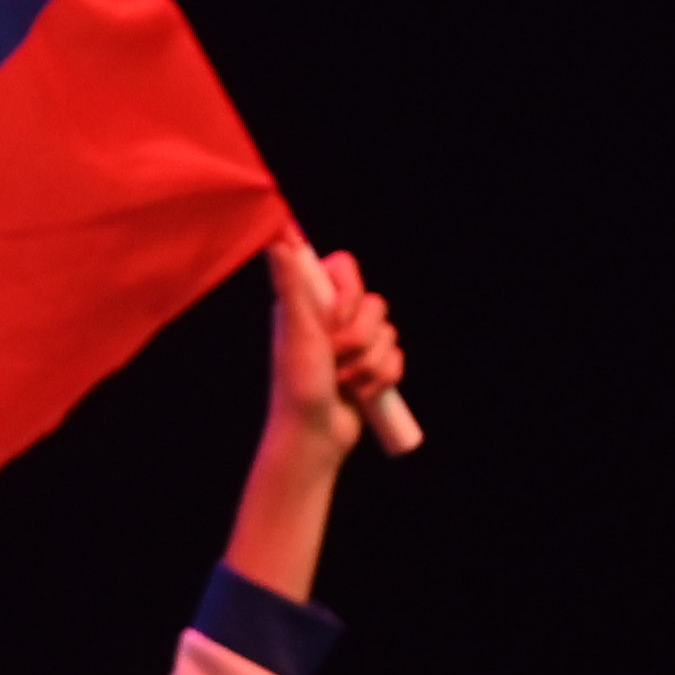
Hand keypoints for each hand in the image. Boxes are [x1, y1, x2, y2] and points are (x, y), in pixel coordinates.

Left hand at [225, 241, 405, 601]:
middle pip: (375, 303)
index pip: (346, 267)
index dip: (348, 294)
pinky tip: (360, 394)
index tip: (332, 318)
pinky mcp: (370, 366)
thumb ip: (290, 284)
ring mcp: (352, 343)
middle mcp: (330, 318)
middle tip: (334, 357)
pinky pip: (398, 357)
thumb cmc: (299, 384)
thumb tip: (276, 240)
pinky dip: (382, 379)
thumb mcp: (297, 330)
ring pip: (390, 334)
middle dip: (360, 338)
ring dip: (370, 364)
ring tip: (344, 381)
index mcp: (309, 301)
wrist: (315, 434)